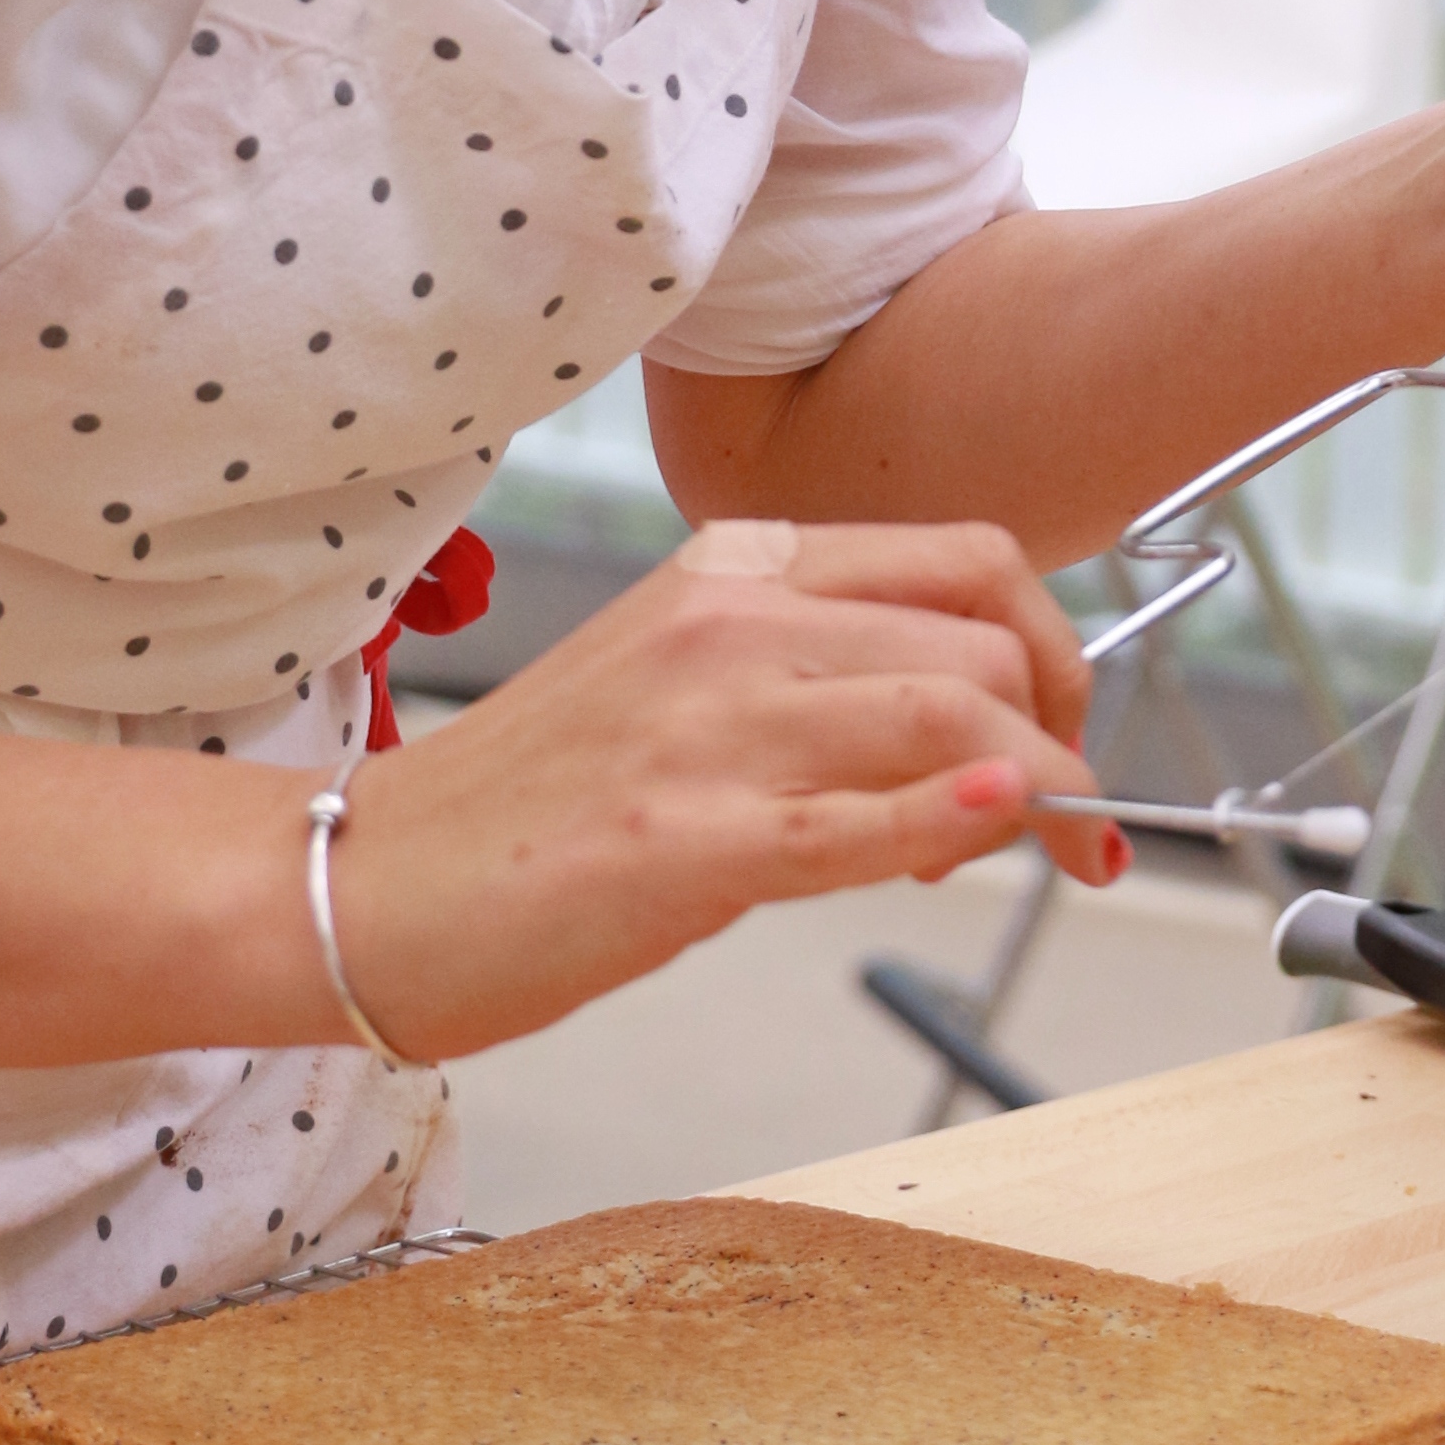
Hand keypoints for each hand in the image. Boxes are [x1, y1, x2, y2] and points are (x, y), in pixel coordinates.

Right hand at [327, 517, 1107, 1058]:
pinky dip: (953, 818)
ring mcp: (703, 727)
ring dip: (1044, 792)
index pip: (966, 561)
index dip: (1054, 647)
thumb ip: (820, 692)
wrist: (363, 883)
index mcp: (733, 568)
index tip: (1071, 732)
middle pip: (978, 639)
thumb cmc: (528, 808)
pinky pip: (857, 820)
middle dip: (1068, 735)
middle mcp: (726, 623)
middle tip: (1081, 826)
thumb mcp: (682, 697)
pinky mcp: (679, 840)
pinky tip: (1002, 825)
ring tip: (1056, 859)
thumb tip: (977, 755)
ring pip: (945, 713)